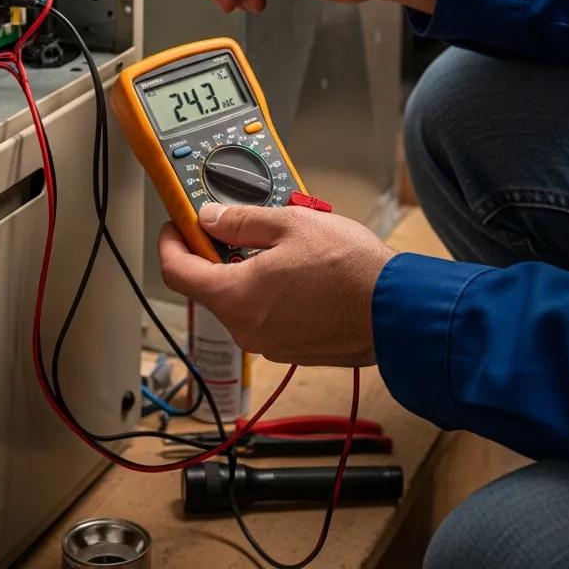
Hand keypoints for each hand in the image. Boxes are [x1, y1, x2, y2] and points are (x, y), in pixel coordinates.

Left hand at [158, 202, 395, 366]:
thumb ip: (240, 220)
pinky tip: (297, 271)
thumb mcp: (290, 224)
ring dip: (245, 272)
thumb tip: (209, 218)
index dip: (171, 243)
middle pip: (209, 287)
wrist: (397, 310)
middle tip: (233, 223)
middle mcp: (245, 328)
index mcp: (235, 296)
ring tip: (278, 243)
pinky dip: (269, 293)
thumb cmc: (349, 267)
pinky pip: (266, 317)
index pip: (176, 272)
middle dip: (214, 253)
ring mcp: (270, 344)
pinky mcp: (293, 349)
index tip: (177, 224)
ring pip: (240, 302)